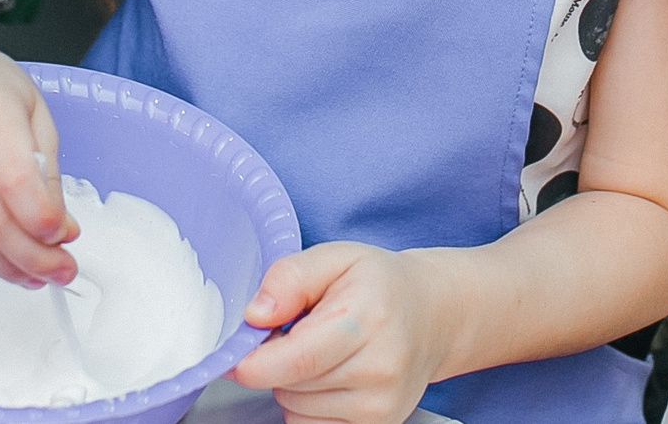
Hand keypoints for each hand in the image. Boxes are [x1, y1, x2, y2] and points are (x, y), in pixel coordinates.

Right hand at [0, 38, 77, 284]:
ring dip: (5, 267)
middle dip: (32, 256)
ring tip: (34, 273)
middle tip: (60, 270)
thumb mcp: (35, 113)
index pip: (15, 178)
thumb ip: (47, 173)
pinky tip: (2, 258)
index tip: (65, 237)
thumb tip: (59, 232)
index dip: (43, 220)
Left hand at [232, 244, 457, 423]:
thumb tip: (256, 315)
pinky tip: (327, 375)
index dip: (254, 362)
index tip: (235, 355)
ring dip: (291, 384)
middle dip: (273, 363)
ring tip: (319, 352)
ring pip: (296, 409)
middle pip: (290, 385)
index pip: (298, 358)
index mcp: (367, 319)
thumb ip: (290, 277)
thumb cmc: (380, 284)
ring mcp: (381, 406)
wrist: (432, 316)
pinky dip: (306, 404)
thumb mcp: (335, 257)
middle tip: (293, 333)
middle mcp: (379, 368)